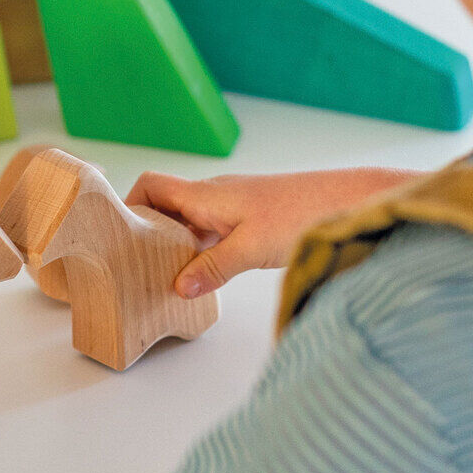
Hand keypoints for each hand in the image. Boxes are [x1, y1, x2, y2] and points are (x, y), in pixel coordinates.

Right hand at [125, 167, 418, 296]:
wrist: (351, 200)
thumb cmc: (302, 214)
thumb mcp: (251, 248)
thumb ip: (212, 268)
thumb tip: (177, 287)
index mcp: (204, 194)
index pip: (150, 186)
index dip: (129, 205)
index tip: (121, 236)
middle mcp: (214, 195)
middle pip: (166, 205)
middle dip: (149, 232)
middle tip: (140, 265)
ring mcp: (233, 205)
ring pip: (190, 220)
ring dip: (177, 243)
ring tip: (168, 274)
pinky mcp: (251, 217)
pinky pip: (212, 229)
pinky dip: (201, 247)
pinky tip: (207, 272)